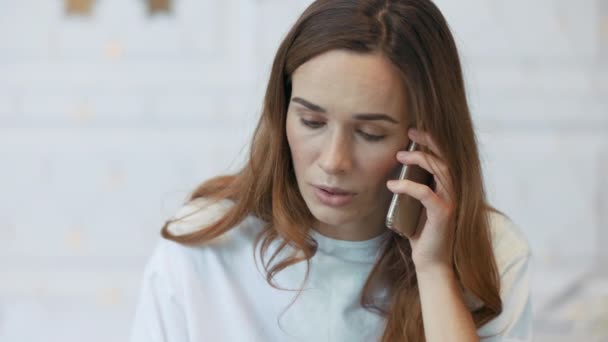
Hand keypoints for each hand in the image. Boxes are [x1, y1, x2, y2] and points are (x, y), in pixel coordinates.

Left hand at [386, 128, 455, 271]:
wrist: (431, 261)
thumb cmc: (422, 233)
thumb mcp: (416, 205)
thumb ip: (413, 188)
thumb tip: (395, 171)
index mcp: (448, 187)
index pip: (445, 157)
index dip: (432, 141)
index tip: (414, 131)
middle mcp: (454, 191)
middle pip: (445, 157)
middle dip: (427, 142)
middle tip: (410, 132)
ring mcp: (451, 201)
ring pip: (439, 170)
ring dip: (418, 159)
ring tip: (398, 156)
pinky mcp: (443, 214)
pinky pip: (426, 193)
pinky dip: (408, 187)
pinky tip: (392, 185)